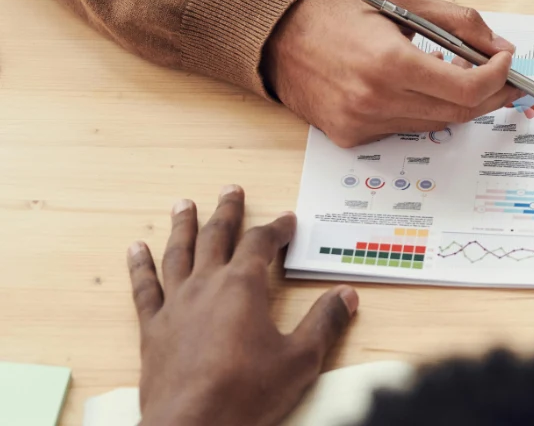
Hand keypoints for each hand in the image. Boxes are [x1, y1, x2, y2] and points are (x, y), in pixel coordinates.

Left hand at [127, 185, 358, 425]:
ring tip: (183, 204)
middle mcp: (206, 286)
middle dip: (228, 212)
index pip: (262, 243)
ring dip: (183, 226)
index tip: (288, 220)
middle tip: (231, 190)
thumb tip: (346, 296)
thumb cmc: (246, 394)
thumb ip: (324, 323)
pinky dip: (140, 266)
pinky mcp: (152, 329)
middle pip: (217, 237)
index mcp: (243, 287)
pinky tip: (136, 249)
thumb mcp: (300, 359)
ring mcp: (175, 306)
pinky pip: (145, 288)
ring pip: (178, 253)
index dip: (277, 228)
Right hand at [264, 0, 522, 147]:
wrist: (273, 35)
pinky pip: (405, 129)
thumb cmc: (336, 11)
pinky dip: (423, 110)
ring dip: (458, 102)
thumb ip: (458, 22)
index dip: (498, 78)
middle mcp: (375, 100)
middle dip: (490, 94)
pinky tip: (419, 87)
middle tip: (504, 76)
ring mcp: (362, 124)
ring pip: (435, 124)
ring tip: (460, 73)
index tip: (506, 61)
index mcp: (390, 63)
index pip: (467, 89)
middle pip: (459, 112)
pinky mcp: (351, 137)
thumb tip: (498, 47)